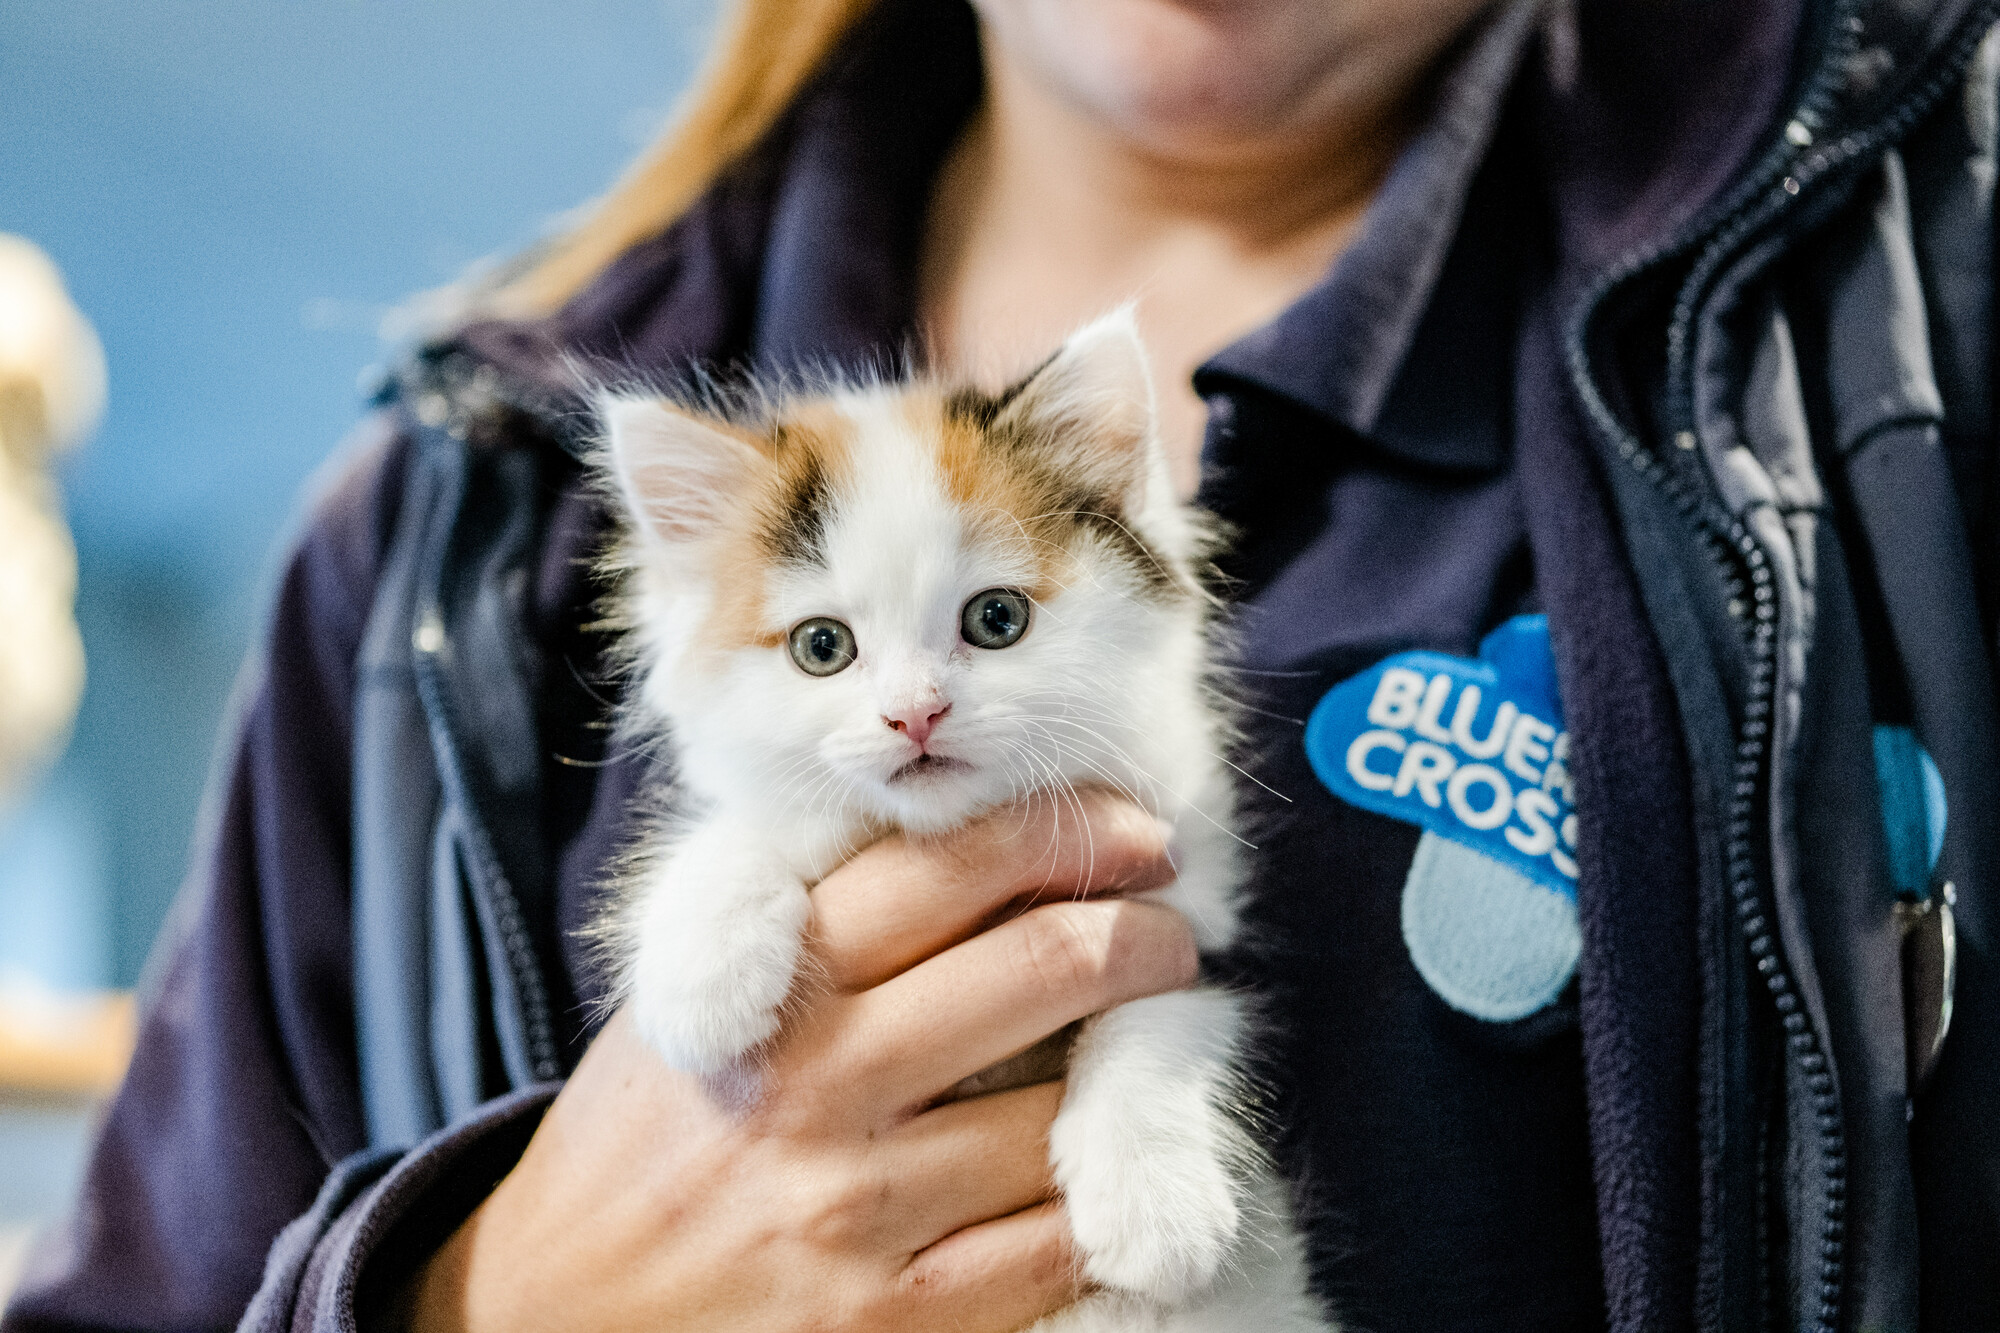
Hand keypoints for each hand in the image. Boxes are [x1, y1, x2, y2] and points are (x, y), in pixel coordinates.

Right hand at [406, 793, 1191, 1332]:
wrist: (548, 1319)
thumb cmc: (640, 1141)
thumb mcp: (689, 1000)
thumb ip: (807, 920)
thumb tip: (970, 845)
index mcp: (770, 986)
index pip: (946, 867)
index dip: (1066, 832)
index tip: (1139, 833)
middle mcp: (820, 1086)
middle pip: (1045, 964)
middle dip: (1145, 937)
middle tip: (1172, 938)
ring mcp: (864, 1212)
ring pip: (1068, 1108)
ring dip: (1132, 1075)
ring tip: (1143, 1057)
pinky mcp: (898, 1323)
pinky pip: (1058, 1244)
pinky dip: (1102, 1200)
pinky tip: (1104, 1170)